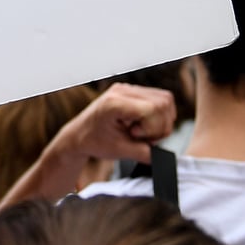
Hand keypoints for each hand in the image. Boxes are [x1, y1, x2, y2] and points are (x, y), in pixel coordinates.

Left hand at [52, 83, 175, 168]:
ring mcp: (128, 88)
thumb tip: (165, 156)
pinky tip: (143, 125)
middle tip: (141, 137)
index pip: (153, 109)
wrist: (79, 135)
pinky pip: (160, 99)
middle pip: (163, 102)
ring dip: (161, 120)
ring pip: (165, 99)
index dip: (152, 128)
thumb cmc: (94, 141)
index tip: (135, 136)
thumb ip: (145, 153)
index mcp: (114, 103)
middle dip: (160, 125)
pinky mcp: (133, 91)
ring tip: (142, 131)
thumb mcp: (120, 151)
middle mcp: (122, 90)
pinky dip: (159, 115)